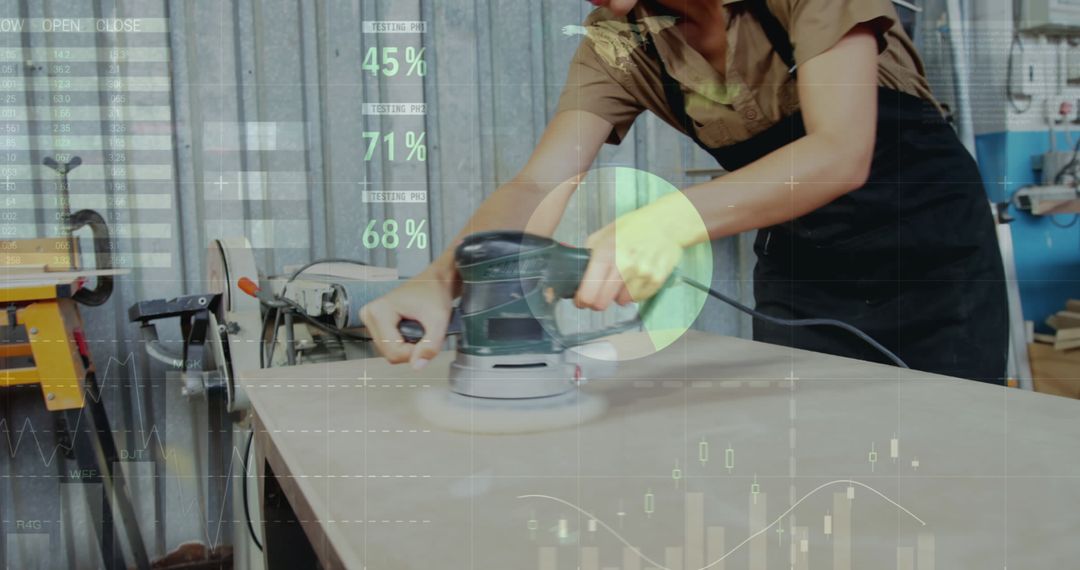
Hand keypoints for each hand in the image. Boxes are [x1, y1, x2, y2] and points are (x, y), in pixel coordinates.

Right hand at [360, 273, 453, 369]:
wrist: (436, 280)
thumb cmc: (435, 293)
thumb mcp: (439, 320)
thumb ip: (430, 345)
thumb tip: (417, 366)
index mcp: (378, 311)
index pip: (392, 351)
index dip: (414, 353)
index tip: (428, 340)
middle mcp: (370, 314)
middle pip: (389, 353)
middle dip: (411, 350)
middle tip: (425, 332)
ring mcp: (371, 319)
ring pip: (389, 351)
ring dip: (408, 347)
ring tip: (420, 329)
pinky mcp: (377, 322)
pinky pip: (390, 345)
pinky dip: (404, 343)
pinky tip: (413, 330)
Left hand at [574, 192, 705, 310]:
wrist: (665, 223)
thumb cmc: (632, 227)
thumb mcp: (604, 234)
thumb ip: (589, 254)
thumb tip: (576, 274)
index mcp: (606, 253)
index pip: (588, 292)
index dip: (582, 300)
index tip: (581, 300)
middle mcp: (624, 266)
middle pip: (602, 303)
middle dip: (597, 301)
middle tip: (598, 295)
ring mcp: (642, 274)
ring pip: (621, 302)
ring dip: (618, 295)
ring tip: (621, 280)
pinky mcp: (656, 280)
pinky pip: (638, 298)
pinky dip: (633, 293)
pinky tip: (634, 279)